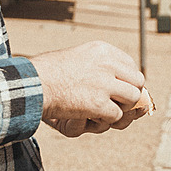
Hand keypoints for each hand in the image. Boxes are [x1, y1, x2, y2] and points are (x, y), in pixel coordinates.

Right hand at [27, 41, 151, 135]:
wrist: (33, 85)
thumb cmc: (50, 72)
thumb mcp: (79, 57)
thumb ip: (101, 64)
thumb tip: (123, 80)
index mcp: (103, 50)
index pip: (131, 65)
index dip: (129, 79)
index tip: (121, 87)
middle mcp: (107, 64)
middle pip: (137, 81)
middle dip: (131, 94)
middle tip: (119, 102)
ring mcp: (104, 84)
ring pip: (132, 99)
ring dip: (122, 108)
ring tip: (107, 109)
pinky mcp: (98, 104)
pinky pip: (116, 115)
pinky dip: (107, 119)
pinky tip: (94, 116)